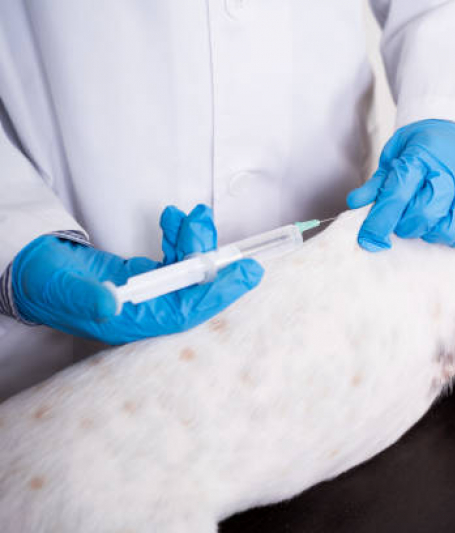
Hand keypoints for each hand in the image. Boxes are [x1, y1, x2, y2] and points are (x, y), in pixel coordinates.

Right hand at [11, 205, 263, 344]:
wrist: (29, 271)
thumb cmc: (42, 284)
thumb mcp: (59, 288)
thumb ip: (86, 296)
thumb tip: (111, 303)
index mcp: (130, 325)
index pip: (184, 313)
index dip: (217, 294)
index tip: (246, 274)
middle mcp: (145, 313)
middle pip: (193, 290)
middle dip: (213, 262)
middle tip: (230, 238)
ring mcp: (147, 294)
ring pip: (186, 271)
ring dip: (195, 242)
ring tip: (196, 215)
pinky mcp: (144, 277)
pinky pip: (173, 259)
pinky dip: (179, 238)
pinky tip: (177, 219)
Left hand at [347, 119, 454, 250]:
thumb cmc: (428, 145)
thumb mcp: (396, 154)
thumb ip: (378, 182)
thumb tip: (355, 203)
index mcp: (424, 154)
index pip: (399, 192)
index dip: (381, 220)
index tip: (369, 239)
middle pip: (428, 212)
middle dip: (409, 225)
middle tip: (405, 220)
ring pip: (453, 227)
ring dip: (434, 232)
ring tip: (430, 221)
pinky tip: (449, 223)